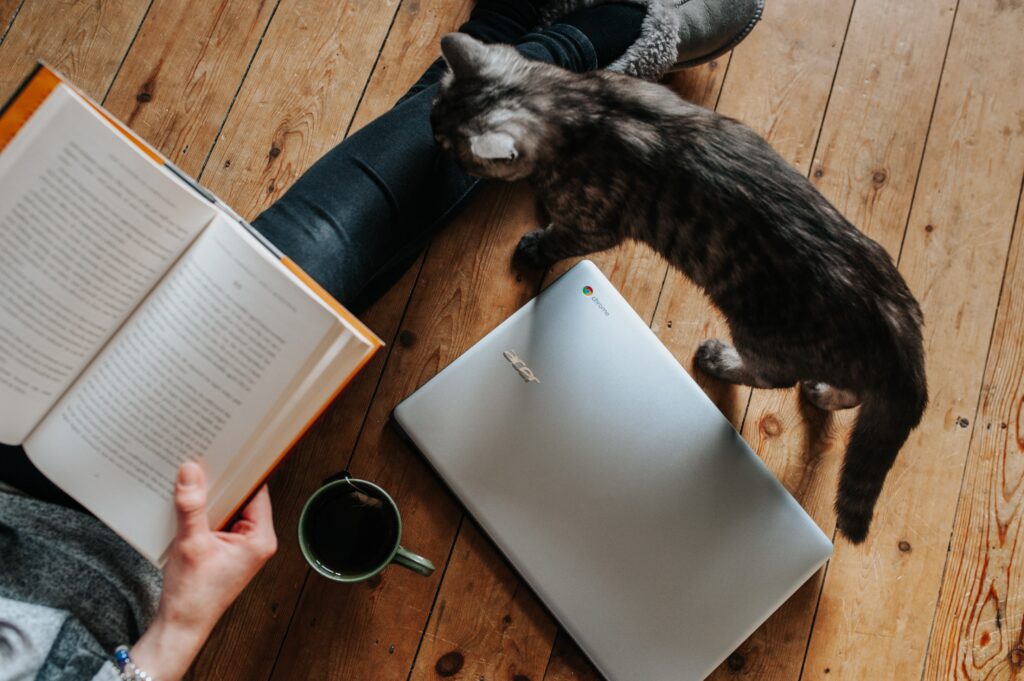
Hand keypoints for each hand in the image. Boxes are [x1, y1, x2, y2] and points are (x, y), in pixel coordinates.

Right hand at [130, 462, 277, 680]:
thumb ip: (191, 506)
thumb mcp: (191, 544)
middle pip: (242, 498)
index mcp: (260, 538)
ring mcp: (240, 545)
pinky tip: (186, 500)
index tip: (231, 450)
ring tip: (192, 476)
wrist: (180, 627)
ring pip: (227, 508)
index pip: (257, 491)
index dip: (243, 471)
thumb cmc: (193, 596)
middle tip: (206, 458)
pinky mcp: (224, 549)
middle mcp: (255, 540)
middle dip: (222, 482)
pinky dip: (203, 511)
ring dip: (210, 497)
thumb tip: (190, 472)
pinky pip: (216, 520)